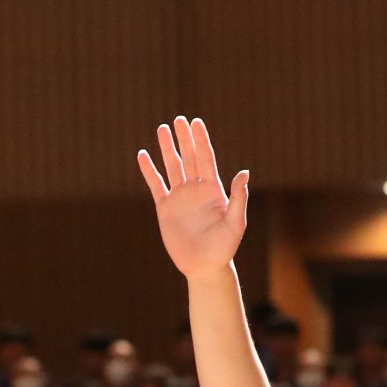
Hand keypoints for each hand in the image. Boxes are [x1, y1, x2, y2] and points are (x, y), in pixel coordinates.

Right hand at [136, 117, 249, 277]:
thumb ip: (238, 198)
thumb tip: (243, 172)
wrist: (204, 266)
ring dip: (166, 148)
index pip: (206, 158)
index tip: (196, 123)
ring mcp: (180, 198)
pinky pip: (156, 185)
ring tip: (162, 129)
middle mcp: (196, 190)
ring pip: (172, 167)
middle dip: (184, 138)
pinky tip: (143, 156)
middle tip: (178, 120)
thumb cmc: (224, 247)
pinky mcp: (165, 209)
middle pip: (189, 157)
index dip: (201, 140)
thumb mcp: (235, 223)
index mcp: (213, 190)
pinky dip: (149, 171)